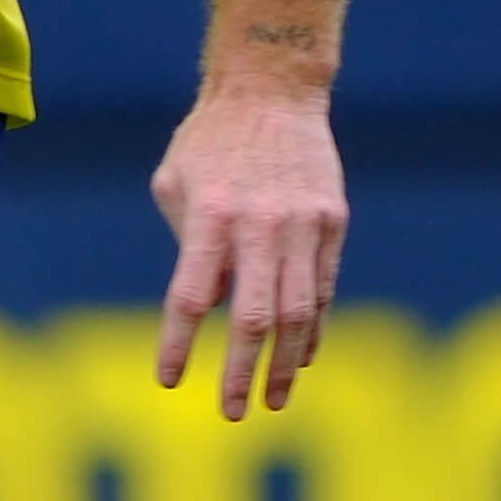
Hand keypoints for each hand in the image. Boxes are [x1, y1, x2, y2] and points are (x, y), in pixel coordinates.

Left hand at [148, 80, 347, 418]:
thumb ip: (189, 247)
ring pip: (298, 312)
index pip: (189, 297)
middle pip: (253, 318)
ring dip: (286, 364)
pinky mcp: (332, 221)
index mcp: (211, 216)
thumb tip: (213, 306)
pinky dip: (313, 328)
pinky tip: (303, 355)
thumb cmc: (210, 139)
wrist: (272, 88)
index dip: (176, 342)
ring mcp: (302, 224)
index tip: (168, 380)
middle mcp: (260, 224)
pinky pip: (323, 288)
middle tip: (231, 412)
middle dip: (240, 372)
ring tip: (275, 398)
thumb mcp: (176, 183)